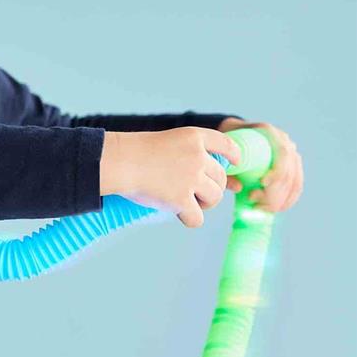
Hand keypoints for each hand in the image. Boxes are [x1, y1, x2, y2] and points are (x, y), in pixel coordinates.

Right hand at [103, 126, 241, 228]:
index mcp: (194, 137)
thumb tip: (205, 179)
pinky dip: (190, 219)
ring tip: (189, 204)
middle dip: (212, 187)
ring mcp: (191, 178)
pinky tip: (181, 215)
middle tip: (197, 195)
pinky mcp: (182, 199)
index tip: (234, 163)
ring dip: (205, 204)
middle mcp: (198, 156)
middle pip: (220, 177)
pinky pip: (198, 218)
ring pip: (215, 197)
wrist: (121, 161)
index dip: (233, 154)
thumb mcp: (166, 143)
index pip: (225, 144)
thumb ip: (186, 155)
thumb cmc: (135, 154)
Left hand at [217, 118, 303, 212]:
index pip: (282, 154)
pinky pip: (296, 186)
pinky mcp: (293, 166)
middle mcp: (284, 141)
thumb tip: (239, 188)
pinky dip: (288, 200)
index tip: (262, 185)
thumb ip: (227, 167)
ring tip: (258, 207)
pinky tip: (275, 209)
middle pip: (289, 171)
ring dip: (279, 200)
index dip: (277, 172)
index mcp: (268, 132)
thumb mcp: (223, 152)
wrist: (235, 135)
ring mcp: (291, 154)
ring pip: (294, 181)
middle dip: (274, 193)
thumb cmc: (226, 145)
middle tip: (254, 203)